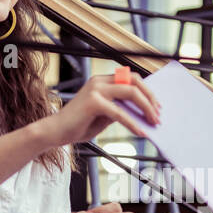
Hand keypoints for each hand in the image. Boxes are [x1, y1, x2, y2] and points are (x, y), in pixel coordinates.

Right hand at [43, 70, 161, 145]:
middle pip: (135, 82)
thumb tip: (142, 113)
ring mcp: (96, 90)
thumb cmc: (78, 125)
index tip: (157, 107)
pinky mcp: (93, 102)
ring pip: (130, 93)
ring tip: (153, 123)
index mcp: (102, 81)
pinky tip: (140, 132)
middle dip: (150, 98)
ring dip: (146, 108)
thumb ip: (120, 109)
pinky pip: (120, 112)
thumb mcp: (104, 115)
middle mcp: (99, 81)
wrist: (55, 132)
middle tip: (158, 116)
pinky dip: (132, 123)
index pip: (131, 79)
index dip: (147, 92)